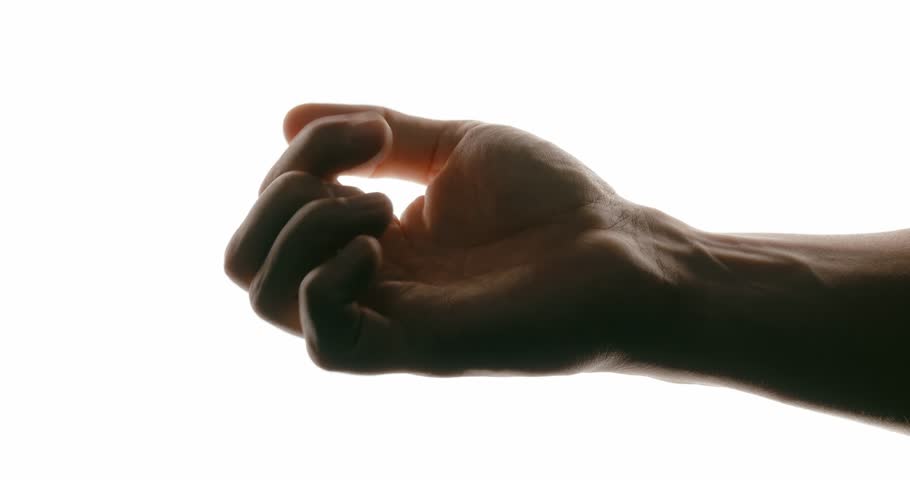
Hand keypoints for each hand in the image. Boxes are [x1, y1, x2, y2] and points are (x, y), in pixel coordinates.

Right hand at [225, 104, 680, 374]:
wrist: (624, 250)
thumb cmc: (552, 201)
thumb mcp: (453, 145)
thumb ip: (373, 132)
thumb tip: (285, 117)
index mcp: (366, 239)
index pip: (273, 209)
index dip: (303, 153)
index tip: (376, 130)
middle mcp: (364, 283)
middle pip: (242, 260)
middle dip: (278, 195)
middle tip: (362, 171)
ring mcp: (386, 318)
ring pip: (265, 298)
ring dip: (303, 227)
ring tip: (382, 207)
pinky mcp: (417, 350)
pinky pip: (324, 343)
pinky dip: (329, 280)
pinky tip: (386, 245)